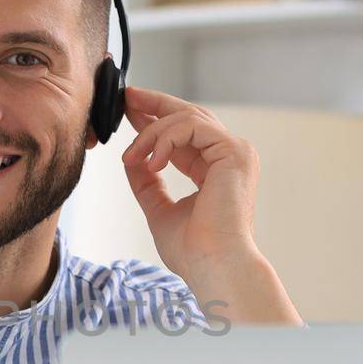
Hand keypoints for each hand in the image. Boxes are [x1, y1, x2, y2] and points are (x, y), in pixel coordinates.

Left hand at [119, 86, 262, 278]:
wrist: (212, 265)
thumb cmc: (193, 250)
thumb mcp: (159, 209)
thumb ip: (147, 183)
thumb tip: (130, 160)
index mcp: (215, 170)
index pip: (184, 134)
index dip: (155, 120)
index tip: (129, 111)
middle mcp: (229, 157)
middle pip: (190, 115)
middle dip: (155, 104)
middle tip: (127, 98)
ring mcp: (235, 152)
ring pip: (187, 118)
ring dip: (151, 132)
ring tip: (131, 156)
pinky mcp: (234, 151)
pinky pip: (192, 126)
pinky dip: (165, 139)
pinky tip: (150, 161)